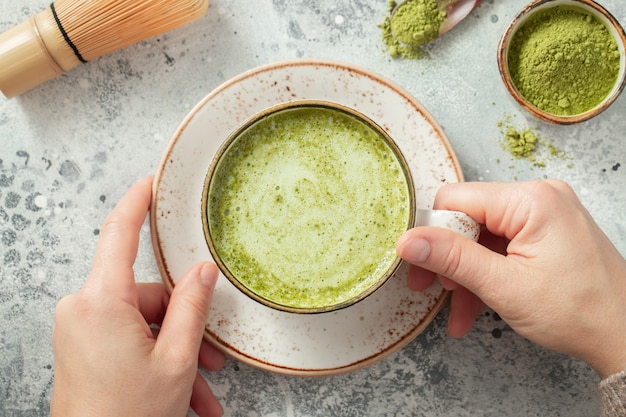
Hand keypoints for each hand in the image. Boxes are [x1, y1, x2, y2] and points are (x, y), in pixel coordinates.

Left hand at [51, 176, 224, 416]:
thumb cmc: (127, 416)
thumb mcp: (176, 359)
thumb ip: (192, 305)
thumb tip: (202, 270)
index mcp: (101, 302)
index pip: (119, 233)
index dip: (137, 202)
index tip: (151, 182)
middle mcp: (82, 309)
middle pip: (147, 294)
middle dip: (183, 324)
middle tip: (211, 357)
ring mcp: (80, 329)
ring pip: (143, 322)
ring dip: (176, 351)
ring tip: (199, 389)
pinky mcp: (82, 346)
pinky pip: (128, 339)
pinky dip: (157, 360)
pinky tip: (183, 395)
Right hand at [396, 180, 625, 378]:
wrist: (625, 336)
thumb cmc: (578, 312)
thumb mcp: (503, 286)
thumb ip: (451, 258)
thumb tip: (408, 241)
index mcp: (531, 200)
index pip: (456, 200)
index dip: (433, 233)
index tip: (422, 266)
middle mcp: (539, 197)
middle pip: (468, 219)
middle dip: (449, 260)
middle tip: (432, 290)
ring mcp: (545, 214)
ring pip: (482, 237)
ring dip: (466, 274)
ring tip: (460, 311)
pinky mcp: (547, 231)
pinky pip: (502, 246)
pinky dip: (487, 274)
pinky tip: (476, 305)